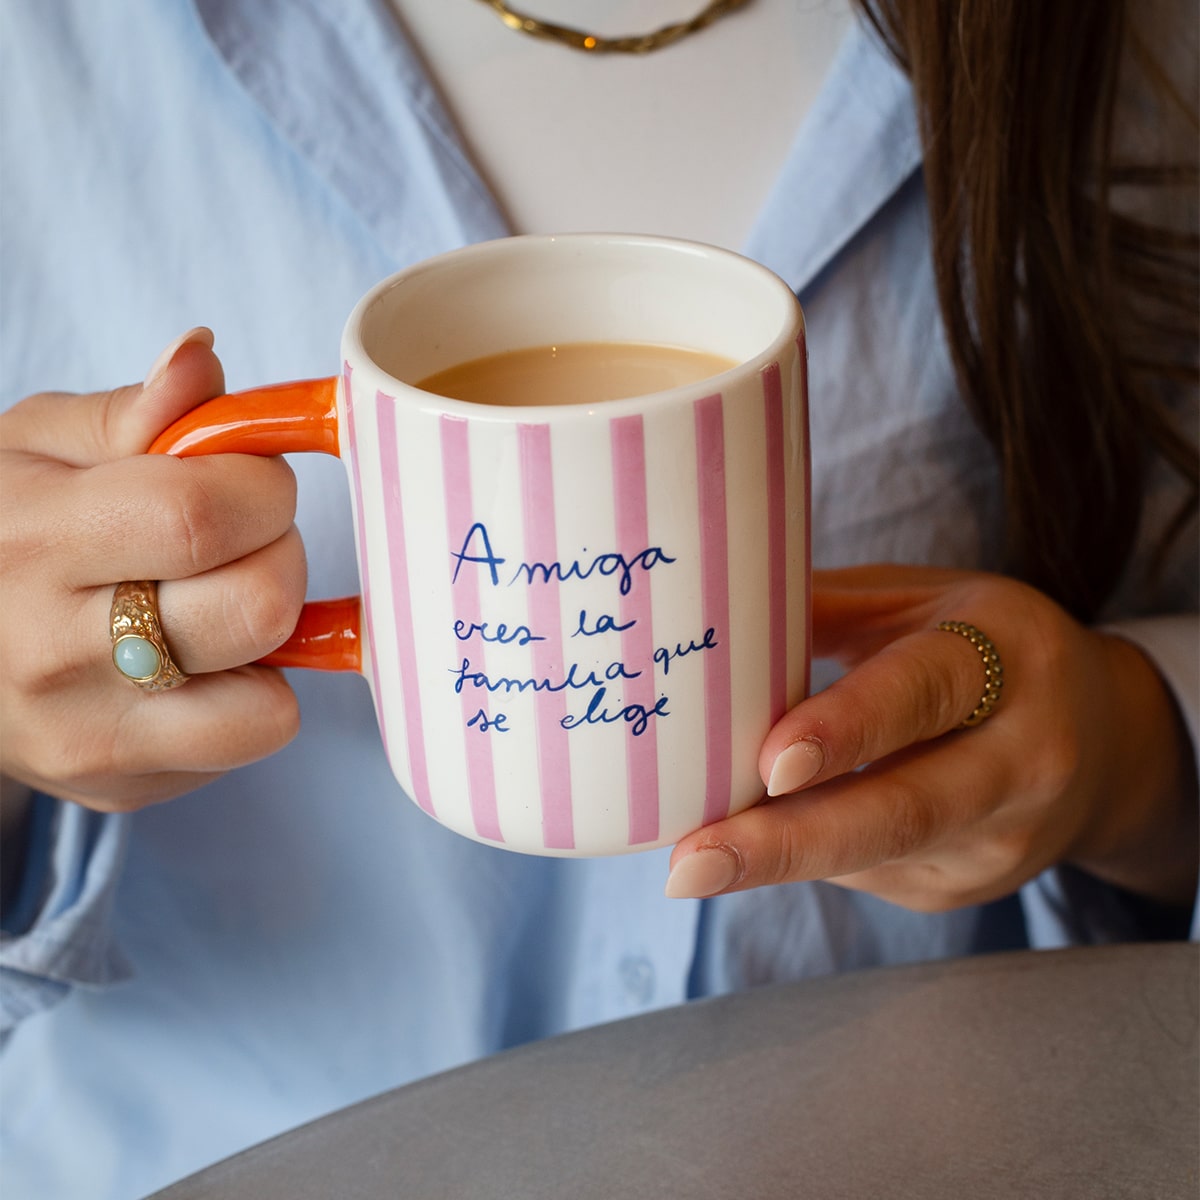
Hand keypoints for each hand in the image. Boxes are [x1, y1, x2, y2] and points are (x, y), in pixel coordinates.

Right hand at [0, 329, 306, 813]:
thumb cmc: (6, 528)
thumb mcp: (41, 444)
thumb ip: (138, 410)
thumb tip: (203, 358)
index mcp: (33, 541)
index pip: (205, 516)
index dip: (261, 488)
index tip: (246, 480)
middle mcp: (53, 653)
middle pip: (257, 607)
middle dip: (280, 555)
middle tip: (239, 542)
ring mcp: (89, 736)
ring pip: (270, 702)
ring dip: (272, 638)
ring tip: (217, 603)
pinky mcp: (122, 787)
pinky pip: (251, 738)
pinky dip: (251, 693)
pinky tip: (199, 661)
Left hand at [666, 565, 1197, 909]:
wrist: (1102, 741)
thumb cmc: (980, 648)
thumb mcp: (917, 603)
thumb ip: (821, 608)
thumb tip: (704, 617)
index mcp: (1006, 656)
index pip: (923, 693)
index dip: (849, 729)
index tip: (770, 761)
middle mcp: (1021, 759)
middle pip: (901, 812)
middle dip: (786, 843)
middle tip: (692, 863)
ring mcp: (999, 840)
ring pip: (872, 857)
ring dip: (775, 861)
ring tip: (690, 862)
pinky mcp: (964, 887)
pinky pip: (865, 875)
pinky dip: (800, 858)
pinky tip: (749, 844)